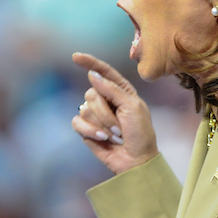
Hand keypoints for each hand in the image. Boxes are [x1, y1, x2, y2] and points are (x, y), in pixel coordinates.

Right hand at [72, 52, 158, 174]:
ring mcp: (95, 115)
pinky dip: (90, 130)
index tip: (76, 56)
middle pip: (92, 93)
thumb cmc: (140, 133)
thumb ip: (112, 89)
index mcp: (121, 91)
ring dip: (102, 124)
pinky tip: (102, 138)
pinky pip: (77, 122)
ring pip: (85, 108)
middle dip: (105, 112)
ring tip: (115, 135)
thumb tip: (92, 75)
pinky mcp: (86, 129)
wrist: (136, 160)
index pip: (104, 72)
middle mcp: (106, 100)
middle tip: (120, 127)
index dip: (90, 63)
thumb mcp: (132, 107)